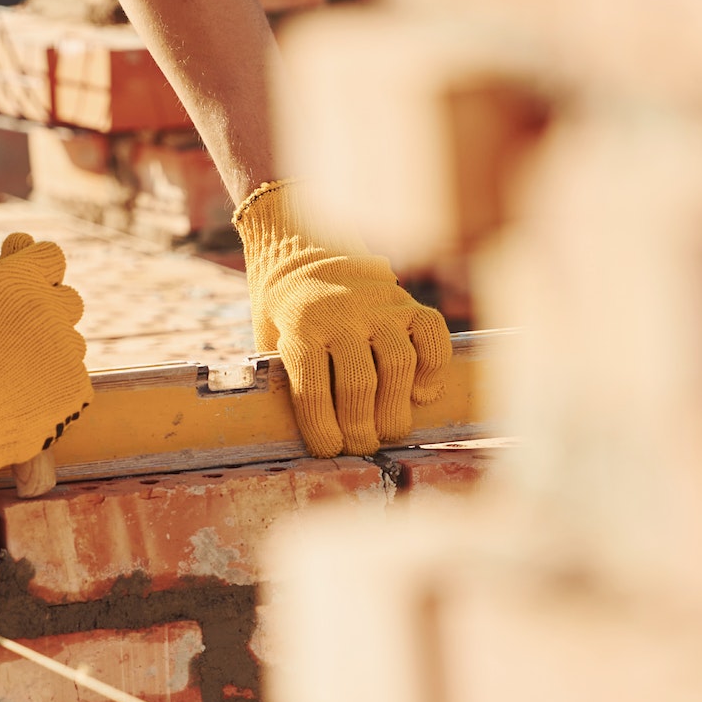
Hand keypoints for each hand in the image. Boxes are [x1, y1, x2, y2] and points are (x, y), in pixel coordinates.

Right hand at [0, 233, 92, 490]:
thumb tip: (19, 246)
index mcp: (16, 280)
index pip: (51, 256)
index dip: (38, 270)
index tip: (27, 283)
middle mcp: (47, 308)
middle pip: (69, 298)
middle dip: (49, 311)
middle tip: (20, 333)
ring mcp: (67, 348)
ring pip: (71, 341)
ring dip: (50, 352)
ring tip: (12, 374)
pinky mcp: (77, 384)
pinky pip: (72, 376)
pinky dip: (53, 384)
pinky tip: (22, 395)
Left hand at [235, 181, 451, 456]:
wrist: (303, 250)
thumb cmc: (284, 311)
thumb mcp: (270, 340)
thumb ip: (289, 378)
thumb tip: (320, 436)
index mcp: (300, 325)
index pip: (312, 389)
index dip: (322, 429)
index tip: (329, 450)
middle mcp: (341, 312)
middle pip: (359, 383)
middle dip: (362, 428)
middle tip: (362, 446)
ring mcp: (378, 304)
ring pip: (398, 364)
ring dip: (396, 408)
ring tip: (390, 429)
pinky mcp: (406, 300)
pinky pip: (430, 335)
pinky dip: (432, 368)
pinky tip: (420, 392)